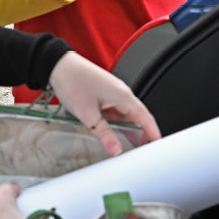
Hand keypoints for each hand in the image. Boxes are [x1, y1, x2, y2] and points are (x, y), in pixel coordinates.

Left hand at [47, 51, 161, 154]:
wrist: (59, 66)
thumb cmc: (73, 81)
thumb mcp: (88, 113)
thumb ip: (104, 133)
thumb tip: (116, 150)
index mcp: (123, 96)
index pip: (146, 118)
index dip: (154, 134)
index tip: (159, 147)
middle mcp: (122, 94)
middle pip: (139, 118)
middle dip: (144, 135)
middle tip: (144, 153)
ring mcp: (114, 94)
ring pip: (127, 116)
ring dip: (131, 131)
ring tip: (131, 149)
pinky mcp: (105, 95)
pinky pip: (117, 112)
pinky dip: (119, 125)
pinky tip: (114, 135)